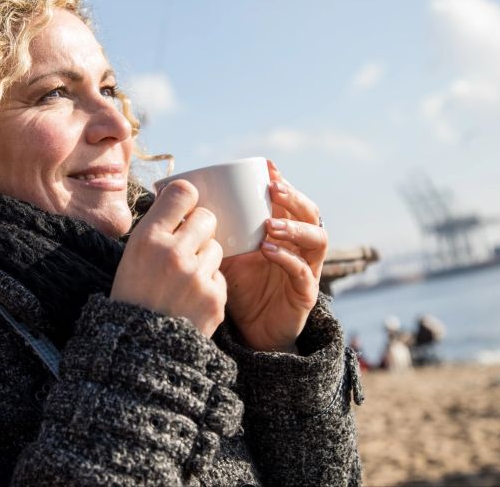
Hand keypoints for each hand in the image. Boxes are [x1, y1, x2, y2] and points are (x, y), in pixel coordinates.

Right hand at [111, 180, 226, 336]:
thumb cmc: (133, 296)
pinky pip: (219, 276)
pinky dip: (208, 285)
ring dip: (205, 258)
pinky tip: (190, 299)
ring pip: (216, 247)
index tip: (184, 208)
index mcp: (147, 238)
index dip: (186, 199)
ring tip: (184, 278)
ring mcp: (197, 277)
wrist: (138, 350)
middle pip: (207, 217)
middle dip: (199, 228)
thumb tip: (182, 196)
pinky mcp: (215, 299)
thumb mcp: (132, 255)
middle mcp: (173, 253)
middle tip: (187, 245)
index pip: (183, 192)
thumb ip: (157, 227)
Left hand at [220, 160, 326, 351]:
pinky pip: (303, 273)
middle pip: (310, 213)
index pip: (290, 201)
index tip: (268, 167)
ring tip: (269, 224)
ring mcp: (308, 269)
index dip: (283, 182)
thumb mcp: (225, 253)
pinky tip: (268, 251)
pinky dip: (287, 259)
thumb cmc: (239, 288)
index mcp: (284, 232)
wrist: (249, 332)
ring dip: (294, 227)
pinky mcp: (305, 294)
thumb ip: (216, 231)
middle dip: (294, 198)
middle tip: (273, 188)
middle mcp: (300, 247)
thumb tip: (182, 204)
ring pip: (316, 240)